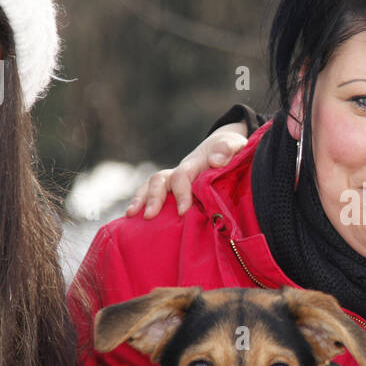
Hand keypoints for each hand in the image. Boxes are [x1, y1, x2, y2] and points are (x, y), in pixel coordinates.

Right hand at [125, 121, 249, 218]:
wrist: (223, 147)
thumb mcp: (234, 145)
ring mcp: (173, 180)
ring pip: (151, 186)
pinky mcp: (171, 189)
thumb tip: (216, 160)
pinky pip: (151, 194)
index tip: (182, 211)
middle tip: (149, 216)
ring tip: (131, 215)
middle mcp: (179, 171)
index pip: (182, 176)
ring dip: (140, 199)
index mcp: (194, 164)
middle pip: (160, 180)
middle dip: (153, 198)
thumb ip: (228, 150)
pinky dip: (140, 204)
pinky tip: (132, 219)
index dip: (181, 193)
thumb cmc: (230, 150)